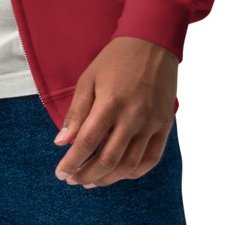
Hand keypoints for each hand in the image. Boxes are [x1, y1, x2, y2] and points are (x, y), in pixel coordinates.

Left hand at [53, 36, 176, 185]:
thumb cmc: (115, 60)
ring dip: (108, 178)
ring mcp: (152, 123)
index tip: (60, 173)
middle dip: (87, 175)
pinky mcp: (165, 125)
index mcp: (110, 103)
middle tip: (72, 180)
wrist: (153, 42)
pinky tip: (119, 174)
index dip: (72, 162)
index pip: (87, 143)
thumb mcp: (88, 80)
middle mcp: (133, 116)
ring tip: (92, 182)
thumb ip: (76, 113)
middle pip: (108, 159)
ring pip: (130, 164)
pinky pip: (151, 158)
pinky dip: (135, 172)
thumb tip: (62, 143)